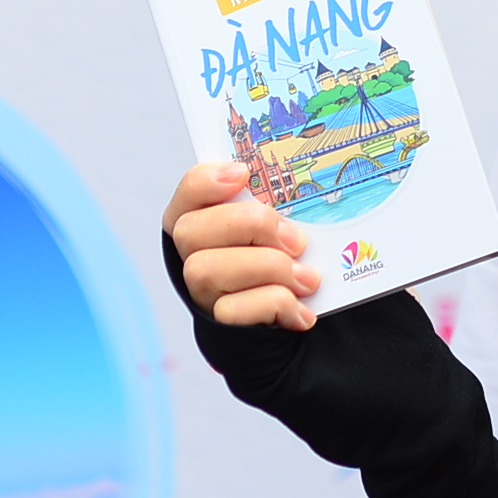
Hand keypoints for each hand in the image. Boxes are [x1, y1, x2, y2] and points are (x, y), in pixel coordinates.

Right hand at [163, 163, 320, 328]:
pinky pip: (232, 312)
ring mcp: (203, 290)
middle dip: (252, 226)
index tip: (243, 174)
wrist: (288, 312)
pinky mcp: (221, 322)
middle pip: (191, 231)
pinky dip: (275, 305)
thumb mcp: (282, 222)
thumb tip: (303, 187)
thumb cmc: (284, 256)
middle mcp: (194, 253)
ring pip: (206, 271)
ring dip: (269, 269)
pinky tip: (301, 310)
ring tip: (307, 278)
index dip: (207, 181)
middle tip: (296, 240)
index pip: (189, 190)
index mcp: (205, 218)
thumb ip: (279, 203)